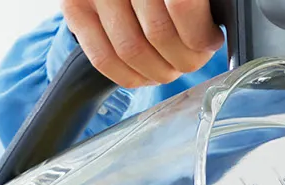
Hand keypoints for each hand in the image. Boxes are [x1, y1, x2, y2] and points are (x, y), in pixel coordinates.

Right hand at [61, 0, 222, 87]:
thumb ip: (194, 5)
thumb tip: (209, 36)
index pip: (183, 8)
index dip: (199, 36)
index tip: (209, 42)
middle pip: (159, 34)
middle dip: (184, 58)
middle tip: (193, 59)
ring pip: (132, 51)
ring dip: (158, 72)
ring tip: (169, 67)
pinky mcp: (74, 9)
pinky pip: (103, 58)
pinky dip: (130, 76)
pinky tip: (145, 74)